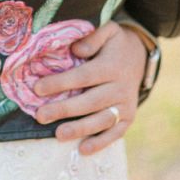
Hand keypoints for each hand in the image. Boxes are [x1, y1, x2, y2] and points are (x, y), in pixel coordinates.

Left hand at [32, 21, 145, 154]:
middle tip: (40, 116)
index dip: (60, 83)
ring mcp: (126, 105)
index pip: (83, 77)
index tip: (37, 88)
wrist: (141, 56)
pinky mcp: (129, 117)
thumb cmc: (116, 43)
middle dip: (63, 109)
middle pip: (89, 101)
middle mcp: (120, 88)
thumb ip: (92, 38)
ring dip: (80, 129)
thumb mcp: (108, 30)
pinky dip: (101, 142)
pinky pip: (115, 133)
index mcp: (111, 66)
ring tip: (58, 134)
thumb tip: (76, 50)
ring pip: (102, 120)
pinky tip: (83, 149)